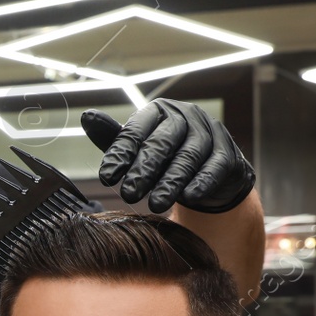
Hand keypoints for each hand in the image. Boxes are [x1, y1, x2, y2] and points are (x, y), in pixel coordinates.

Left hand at [84, 99, 254, 213]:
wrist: (208, 173)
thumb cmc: (166, 157)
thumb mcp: (138, 148)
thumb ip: (114, 138)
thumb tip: (87, 116)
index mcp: (158, 111)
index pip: (136, 130)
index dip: (120, 154)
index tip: (107, 177)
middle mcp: (185, 116)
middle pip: (162, 142)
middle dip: (144, 170)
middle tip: (129, 194)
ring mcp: (210, 132)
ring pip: (188, 156)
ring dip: (171, 182)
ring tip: (156, 204)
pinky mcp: (228, 152)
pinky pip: (214, 167)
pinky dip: (202, 182)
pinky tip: (189, 197)